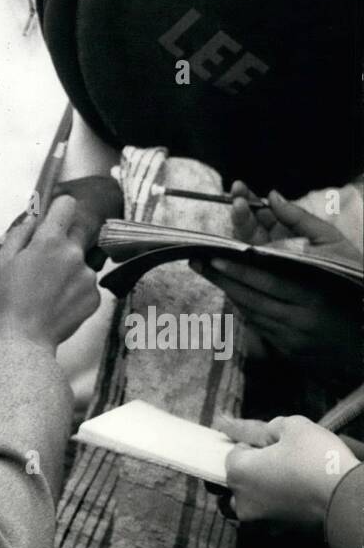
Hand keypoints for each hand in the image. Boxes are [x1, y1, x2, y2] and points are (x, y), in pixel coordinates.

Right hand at [0, 195, 99, 347]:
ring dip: (68, 268)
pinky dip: (74, 289)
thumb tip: (35, 217)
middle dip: (61, 241)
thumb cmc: (9, 300)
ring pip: (80, 260)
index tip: (52, 218)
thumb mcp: (4, 259)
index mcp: (50, 241)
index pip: (66, 205)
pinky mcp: (95, 296)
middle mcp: (74, 254)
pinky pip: (86, 283)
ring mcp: (87, 276)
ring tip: (46, 289)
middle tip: (43, 261)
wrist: (25, 339)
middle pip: (76, 232)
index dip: (58, 210)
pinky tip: (56, 301)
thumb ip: (21, 231)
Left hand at [192, 186, 360, 375]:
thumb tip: (273, 196)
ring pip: (252, 312)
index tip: (214, 254)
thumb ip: (302, 221)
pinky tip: (231, 291)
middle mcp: (302, 317)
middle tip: (198, 260)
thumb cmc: (353, 277)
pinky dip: (245, 308)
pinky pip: (259, 327)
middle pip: (252, 296)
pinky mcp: (291, 351)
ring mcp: (295, 337)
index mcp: (313, 289)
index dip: (239, 266)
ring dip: (228, 291)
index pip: (267, 276)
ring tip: (207, 271)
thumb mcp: (335, 244)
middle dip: (222, 276)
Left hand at [220, 414, 358, 526]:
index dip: (253, 445)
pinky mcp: (281, 534)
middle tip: (279, 460)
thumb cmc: (318, 461)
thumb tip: (259, 430)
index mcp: (238, 473)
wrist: (348, 500)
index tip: (271, 444)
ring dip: (262, 491)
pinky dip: (279, 506)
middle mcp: (243, 501)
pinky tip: (298, 494)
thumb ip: (268, 427)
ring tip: (288, 478)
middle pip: (238, 481)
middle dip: (253, 470)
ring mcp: (261, 522)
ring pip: (252, 503)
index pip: (234, 453)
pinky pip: (272, 516)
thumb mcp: (293, 427)